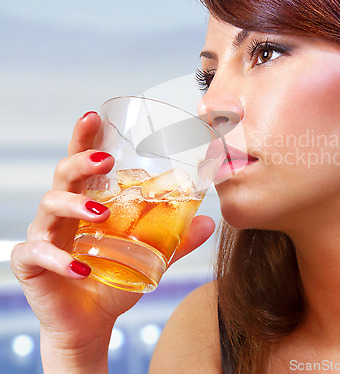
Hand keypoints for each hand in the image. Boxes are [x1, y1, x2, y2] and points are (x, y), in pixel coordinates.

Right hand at [10, 111, 215, 371]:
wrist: (92, 323)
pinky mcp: (31, 264)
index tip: (93, 116)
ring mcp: (44, 236)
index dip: (83, 138)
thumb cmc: (114, 279)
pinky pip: (36, 253)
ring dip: (75, 205)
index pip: (82, 164)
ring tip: (101, 213)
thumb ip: (174, 238)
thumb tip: (208, 221)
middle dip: (81, 161)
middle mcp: (62, 213)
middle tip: (106, 160)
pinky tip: (81, 268)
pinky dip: (58, 259)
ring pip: (49, 206)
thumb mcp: (148, 256)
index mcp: (87, 203)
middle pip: (62, 175)